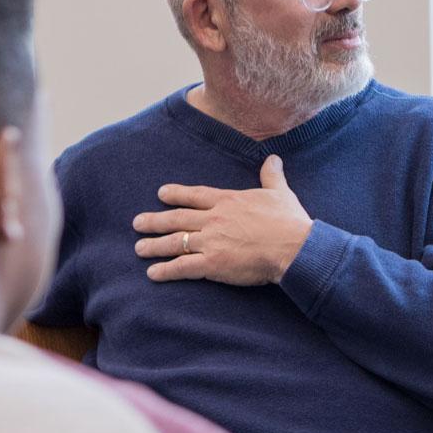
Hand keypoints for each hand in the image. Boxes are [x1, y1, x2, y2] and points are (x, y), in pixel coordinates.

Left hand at [133, 155, 312, 284]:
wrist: (295, 246)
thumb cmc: (290, 221)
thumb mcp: (281, 193)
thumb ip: (272, 177)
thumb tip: (273, 159)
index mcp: (228, 201)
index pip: (195, 195)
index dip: (176, 194)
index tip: (161, 194)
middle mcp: (213, 219)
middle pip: (176, 218)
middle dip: (154, 221)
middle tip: (137, 223)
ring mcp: (210, 241)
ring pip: (174, 242)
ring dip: (154, 245)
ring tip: (139, 248)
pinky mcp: (212, 263)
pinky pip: (182, 266)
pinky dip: (165, 270)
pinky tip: (153, 273)